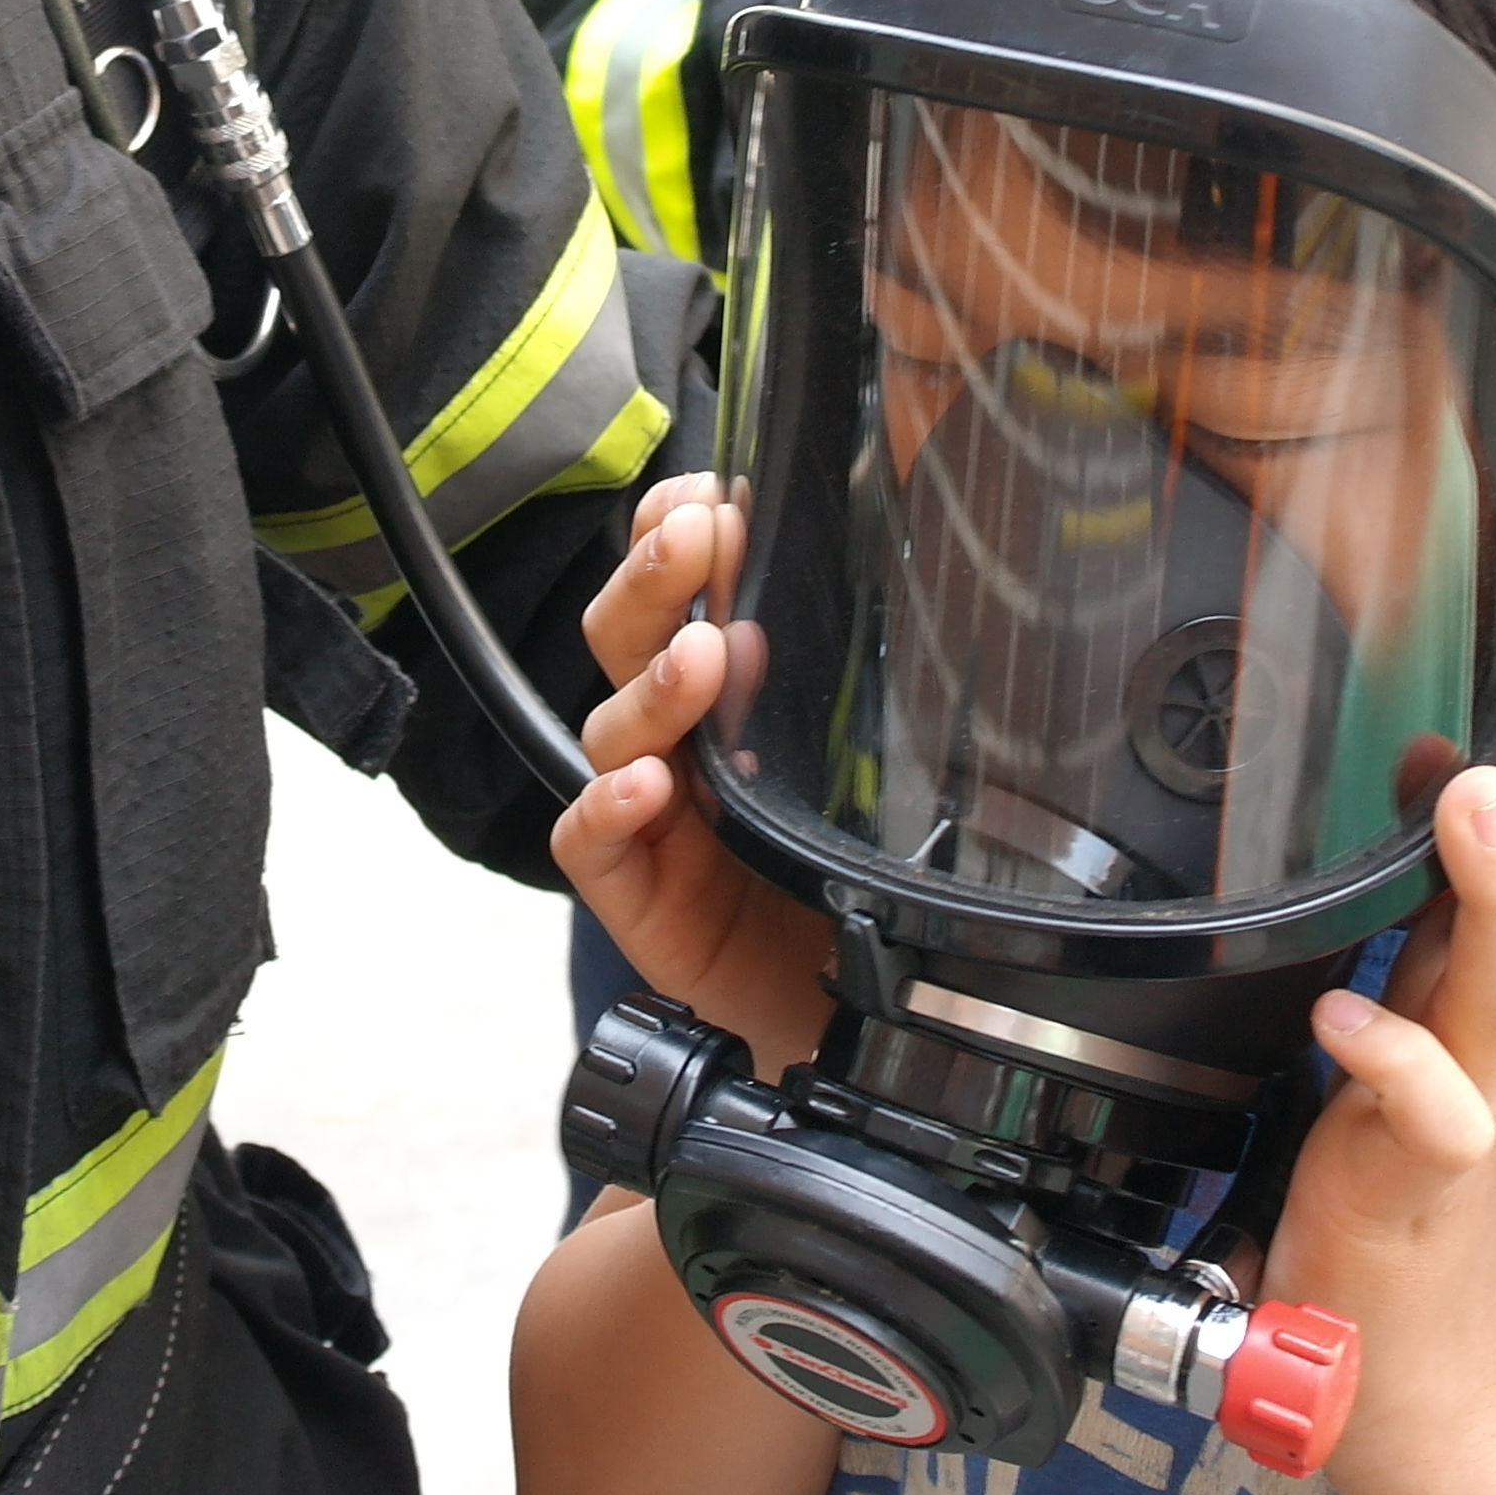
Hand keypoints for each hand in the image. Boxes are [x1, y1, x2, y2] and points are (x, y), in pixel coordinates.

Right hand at [549, 478, 834, 1073]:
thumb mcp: (875, 764)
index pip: (675, 591)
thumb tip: (908, 580)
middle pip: (625, 638)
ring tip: (703, 658)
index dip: (673, 532)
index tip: (711, 488)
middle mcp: (674, 741)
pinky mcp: (635, 895)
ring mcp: (648, 817)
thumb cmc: (853, 877)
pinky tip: (645, 788)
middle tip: (703, 536)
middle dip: (658, 577)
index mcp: (722, 693)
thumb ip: (869, 685)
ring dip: (655, 684)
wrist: (849, 1006)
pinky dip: (607, 809)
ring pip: (610, 729)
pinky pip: (588, 843)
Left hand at [1264, 711, 1495, 1494]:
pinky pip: (1426, 1115)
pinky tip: (1349, 1024)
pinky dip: (1395, 1065)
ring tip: (1474, 797)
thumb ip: (1409, 919)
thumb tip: (1420, 782)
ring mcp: (1467, 1104)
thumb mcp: (1405, 1023)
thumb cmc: (1393, 1186)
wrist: (1406, 1368)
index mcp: (1479, 988)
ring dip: (1494, 891)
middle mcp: (1489, 1033)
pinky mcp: (1419, 1181)